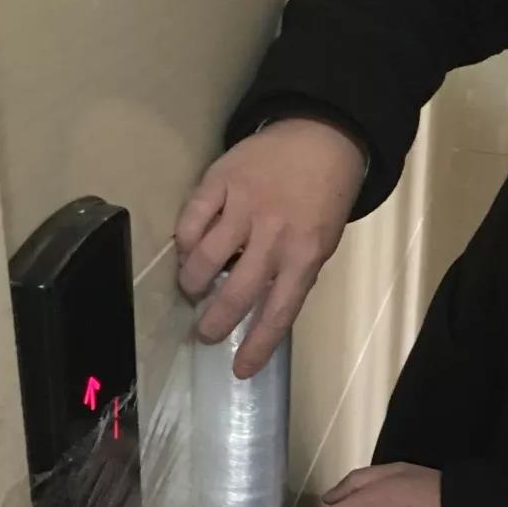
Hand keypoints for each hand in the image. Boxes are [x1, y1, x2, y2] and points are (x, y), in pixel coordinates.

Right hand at [175, 119, 365, 377]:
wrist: (322, 137)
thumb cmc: (323, 197)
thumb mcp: (322, 241)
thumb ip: (292, 273)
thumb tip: (255, 309)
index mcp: (306, 254)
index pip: (279, 311)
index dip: (257, 345)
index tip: (240, 369)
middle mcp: (274, 234)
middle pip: (235, 291)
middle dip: (214, 321)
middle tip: (205, 332)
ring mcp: (244, 205)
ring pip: (204, 257)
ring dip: (193, 282)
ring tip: (192, 288)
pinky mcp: (220, 180)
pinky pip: (191, 219)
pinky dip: (184, 241)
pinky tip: (187, 250)